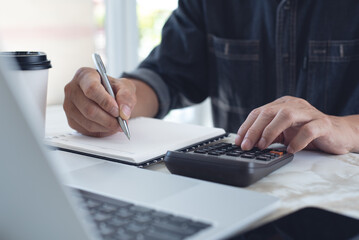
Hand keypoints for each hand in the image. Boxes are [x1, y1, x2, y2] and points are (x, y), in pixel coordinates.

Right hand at [63, 67, 136, 136]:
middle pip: (89, 109)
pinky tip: (109, 126)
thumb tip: (124, 112)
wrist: (109, 96)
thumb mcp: (125, 87)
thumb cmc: (114, 89)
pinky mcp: (71, 120)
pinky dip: (101, 131)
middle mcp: (72, 89)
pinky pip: (86, 130)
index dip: (105, 102)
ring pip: (88, 122)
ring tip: (118, 124)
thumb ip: (126, 96)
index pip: (92, 89)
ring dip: (106, 127)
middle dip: (108, 119)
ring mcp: (68, 105)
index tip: (117, 111)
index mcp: (84, 75)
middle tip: (122, 122)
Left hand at [235, 96, 353, 153]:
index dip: (246, 126)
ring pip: (286, 116)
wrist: (338, 134)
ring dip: (271, 132)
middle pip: (269, 112)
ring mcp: (308, 113)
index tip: (238, 141)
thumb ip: (269, 134)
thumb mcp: (284, 133)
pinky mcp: (322, 124)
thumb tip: (249, 144)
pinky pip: (309, 130)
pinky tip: (290, 150)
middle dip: (254, 130)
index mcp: (282, 105)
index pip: (259, 112)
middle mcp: (294, 105)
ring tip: (263, 146)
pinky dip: (297, 141)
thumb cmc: (308, 132)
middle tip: (246, 145)